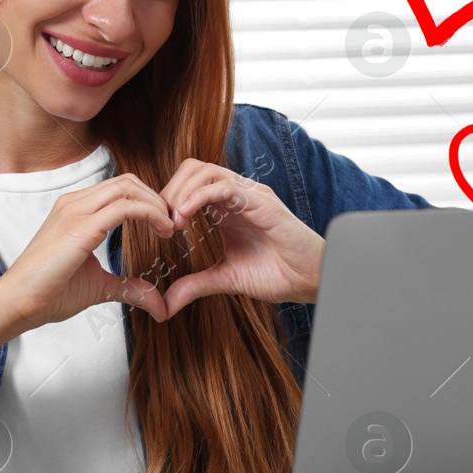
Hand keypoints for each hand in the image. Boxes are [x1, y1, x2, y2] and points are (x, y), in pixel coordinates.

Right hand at [0, 173, 175, 327]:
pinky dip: (150, 213)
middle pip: (128, 182)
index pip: (120, 188)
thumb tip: (159, 305)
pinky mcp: (80, 227)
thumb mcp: (100, 287)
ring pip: (128, 188)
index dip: (149, 202)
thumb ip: (129, 288)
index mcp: (76, 210)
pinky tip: (162, 230)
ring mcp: (75, 211)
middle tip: (174, 224)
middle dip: (157, 199)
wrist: (18, 304)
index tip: (166, 225)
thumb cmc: (49, 294)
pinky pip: (125, 207)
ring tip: (170, 228)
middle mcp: (75, 203)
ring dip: (157, 204)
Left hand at [158, 158, 323, 316]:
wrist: (311, 280)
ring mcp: (250, 194)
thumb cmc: (278, 274)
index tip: (160, 228)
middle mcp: (237, 195)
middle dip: (170, 191)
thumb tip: (165, 304)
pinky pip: (224, 187)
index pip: (189, 183)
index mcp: (227, 207)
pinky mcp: (261, 201)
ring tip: (173, 221)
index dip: (169, 199)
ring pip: (205, 171)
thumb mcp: (226, 278)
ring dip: (181, 192)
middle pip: (193, 169)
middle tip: (162, 222)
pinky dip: (199, 196)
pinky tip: (185, 216)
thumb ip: (195, 285)